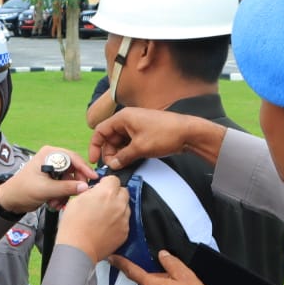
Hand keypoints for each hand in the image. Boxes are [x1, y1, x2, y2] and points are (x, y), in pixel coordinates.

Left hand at [0, 147, 97, 212]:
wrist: (10, 201)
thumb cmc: (22, 190)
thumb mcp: (45, 189)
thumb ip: (66, 188)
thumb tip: (85, 187)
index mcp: (49, 154)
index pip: (72, 158)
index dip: (84, 168)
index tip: (93, 179)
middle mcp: (52, 159)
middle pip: (74, 169)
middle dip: (73, 185)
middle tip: (75, 195)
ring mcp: (53, 170)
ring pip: (70, 180)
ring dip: (66, 194)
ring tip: (57, 203)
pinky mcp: (53, 180)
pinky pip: (65, 186)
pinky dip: (62, 196)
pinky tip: (54, 203)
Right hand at [55, 176, 129, 261]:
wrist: (77, 249)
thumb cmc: (73, 227)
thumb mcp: (76, 200)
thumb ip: (90, 192)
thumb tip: (96, 190)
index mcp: (106, 193)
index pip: (114, 179)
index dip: (106, 183)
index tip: (102, 187)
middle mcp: (118, 204)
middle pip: (123, 191)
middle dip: (114, 194)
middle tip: (103, 201)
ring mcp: (123, 219)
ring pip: (125, 206)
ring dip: (117, 207)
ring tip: (103, 216)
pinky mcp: (125, 231)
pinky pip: (124, 221)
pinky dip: (117, 222)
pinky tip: (105, 226)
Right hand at [89, 109, 227, 170]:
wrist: (189, 133)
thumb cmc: (164, 135)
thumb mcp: (140, 148)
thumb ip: (123, 157)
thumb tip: (112, 165)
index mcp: (123, 118)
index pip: (100, 131)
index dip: (95, 146)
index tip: (95, 161)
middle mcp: (128, 119)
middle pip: (110, 137)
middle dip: (109, 152)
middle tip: (113, 167)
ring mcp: (136, 126)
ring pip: (120, 141)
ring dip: (119, 154)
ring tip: (123, 165)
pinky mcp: (144, 132)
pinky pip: (130, 142)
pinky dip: (128, 152)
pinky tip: (130, 161)